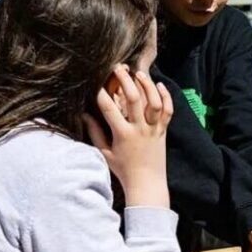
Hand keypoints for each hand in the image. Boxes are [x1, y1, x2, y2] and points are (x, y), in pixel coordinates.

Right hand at [83, 65, 173, 207]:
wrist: (147, 183)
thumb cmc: (123, 169)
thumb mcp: (105, 152)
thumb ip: (95, 133)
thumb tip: (84, 115)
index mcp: (122, 134)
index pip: (109, 109)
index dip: (101, 93)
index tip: (96, 82)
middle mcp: (139, 129)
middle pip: (133, 99)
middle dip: (125, 80)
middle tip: (118, 68)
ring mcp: (154, 129)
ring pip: (153, 102)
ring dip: (146, 85)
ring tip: (138, 73)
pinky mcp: (163, 131)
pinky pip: (168, 111)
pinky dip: (166, 97)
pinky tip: (159, 85)